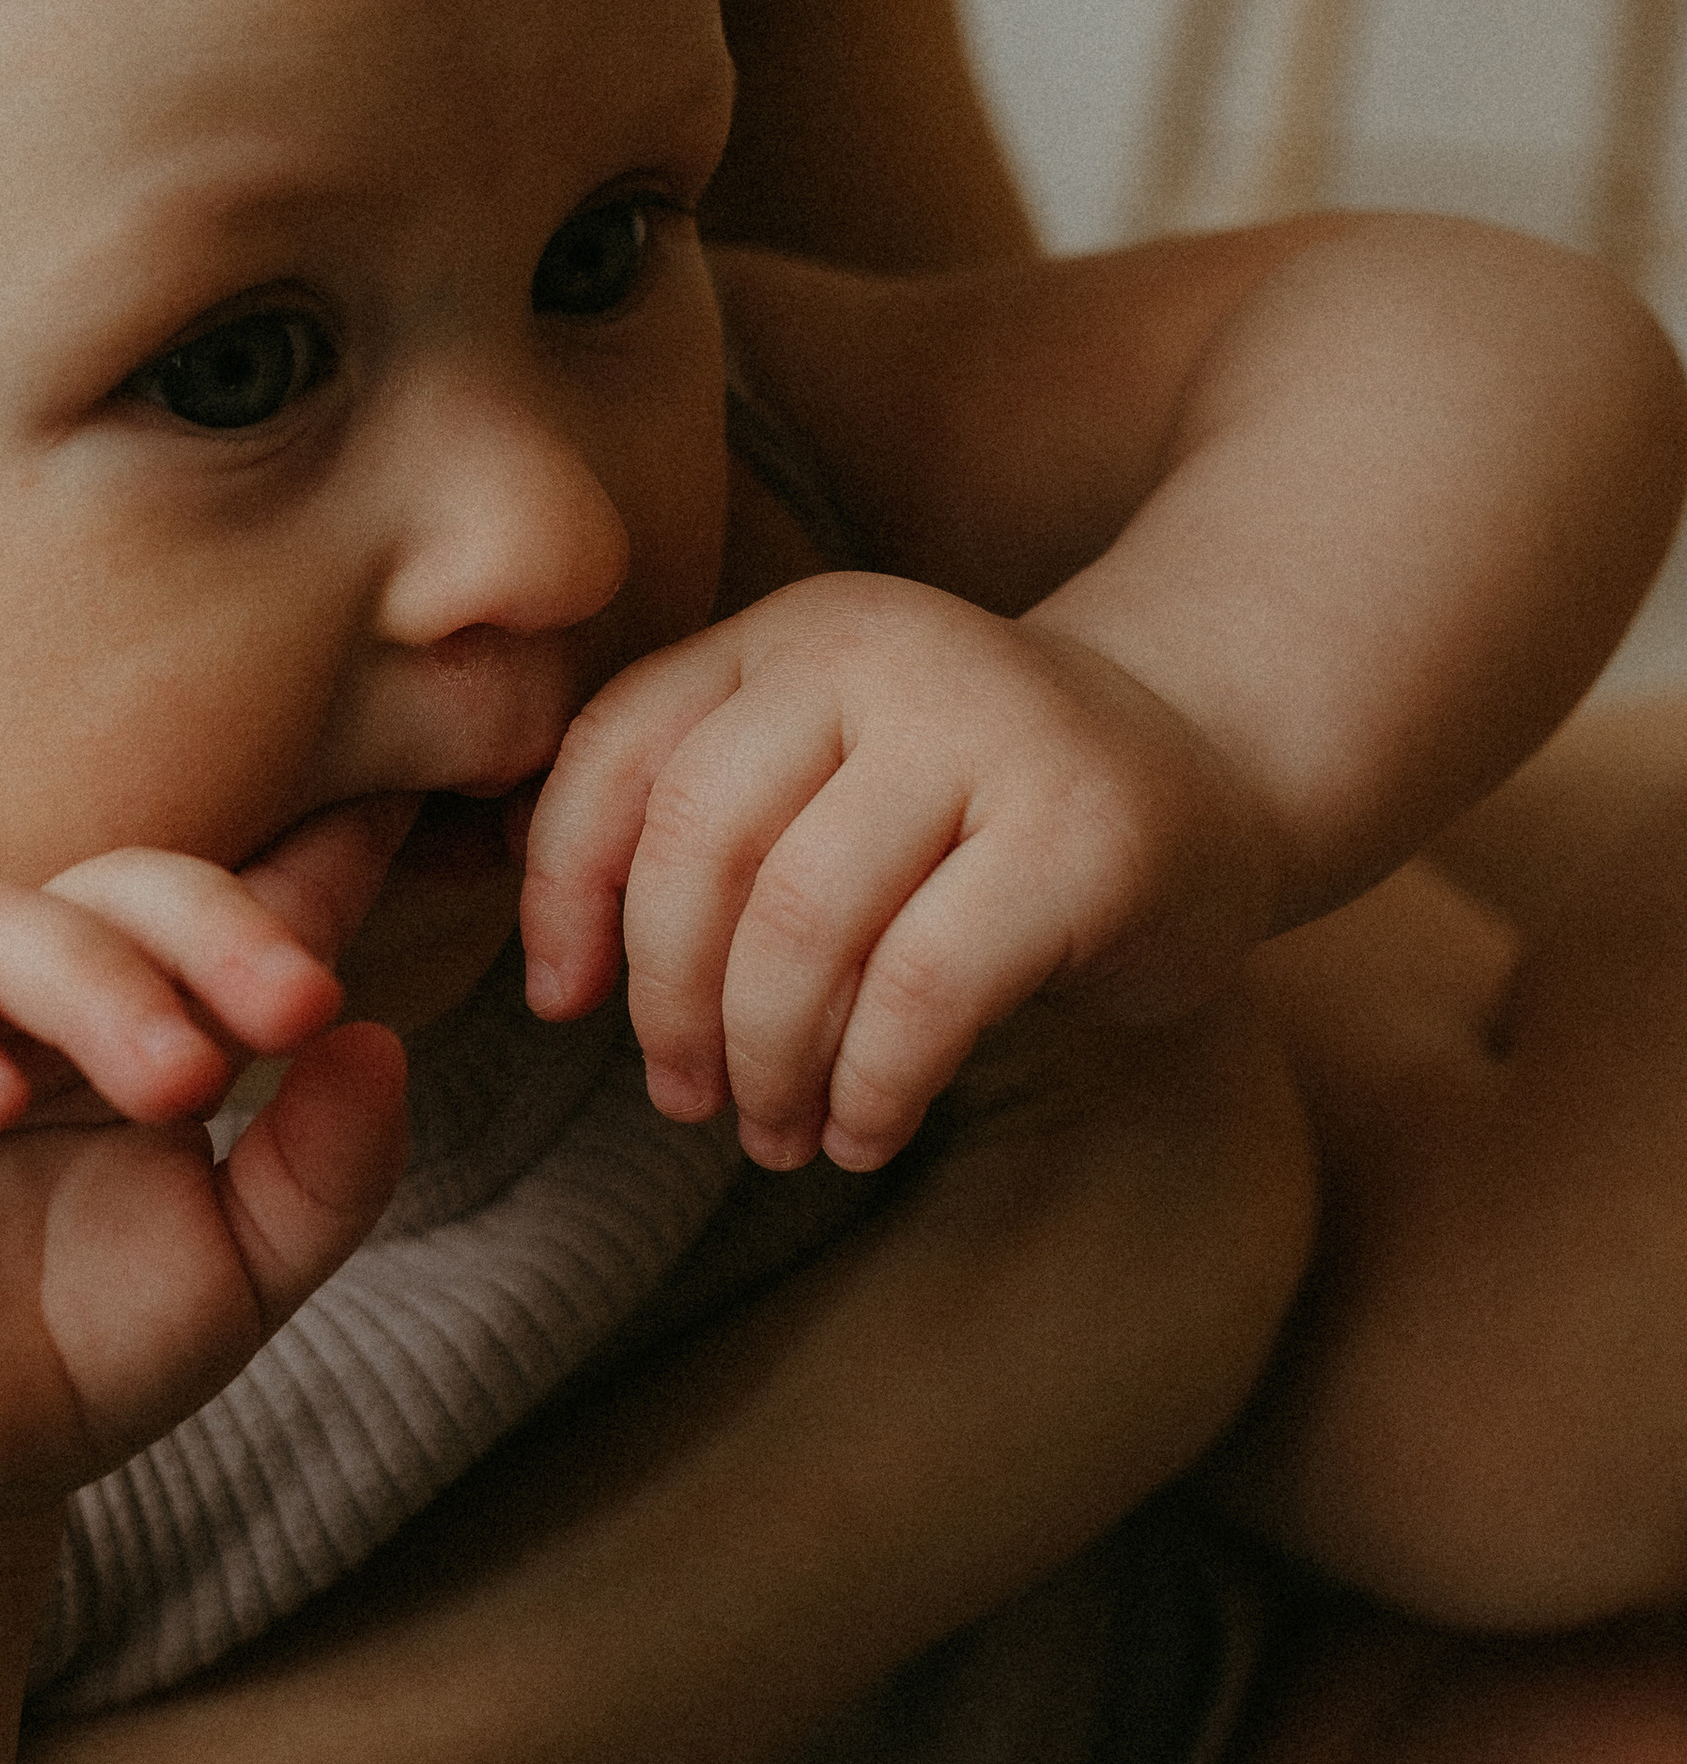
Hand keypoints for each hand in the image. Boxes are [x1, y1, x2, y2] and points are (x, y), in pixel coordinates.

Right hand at [0, 805, 413, 1521]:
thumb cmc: (82, 1355)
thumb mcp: (242, 1271)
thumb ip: (326, 1167)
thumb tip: (381, 1038)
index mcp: (144, 1004)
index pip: (231, 900)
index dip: (316, 863)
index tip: (407, 827)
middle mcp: (27, 978)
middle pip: (128, 884)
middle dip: (219, 932)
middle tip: (295, 1008)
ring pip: (0, 915)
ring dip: (99, 983)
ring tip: (177, 1082)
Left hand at [519, 575, 1278, 1171]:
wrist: (1208, 767)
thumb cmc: (973, 810)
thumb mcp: (829, 774)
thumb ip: (706, 822)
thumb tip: (555, 970)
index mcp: (796, 633)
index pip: (624, 747)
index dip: (563, 886)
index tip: (561, 1001)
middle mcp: (884, 652)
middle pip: (701, 845)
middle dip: (668, 1000)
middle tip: (685, 1096)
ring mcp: (993, 730)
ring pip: (802, 923)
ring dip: (767, 1061)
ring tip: (774, 1131)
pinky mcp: (1083, 835)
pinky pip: (924, 990)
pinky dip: (871, 1087)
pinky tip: (865, 1131)